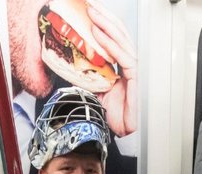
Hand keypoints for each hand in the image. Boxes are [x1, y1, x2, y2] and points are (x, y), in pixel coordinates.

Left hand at [87, 0, 136, 136]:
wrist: (115, 132)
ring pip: (123, 42)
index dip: (103, 22)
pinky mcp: (133, 80)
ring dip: (107, 26)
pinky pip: (124, 58)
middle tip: (90, 5)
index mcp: (117, 65)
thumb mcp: (88, 87)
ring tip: (93, 14)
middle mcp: (126, 65)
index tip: (89, 9)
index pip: (112, 38)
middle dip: (105, 17)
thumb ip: (84, 72)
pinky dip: (111, 45)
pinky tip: (100, 35)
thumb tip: (67, 59)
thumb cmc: (105, 114)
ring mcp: (131, 72)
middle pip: (119, 34)